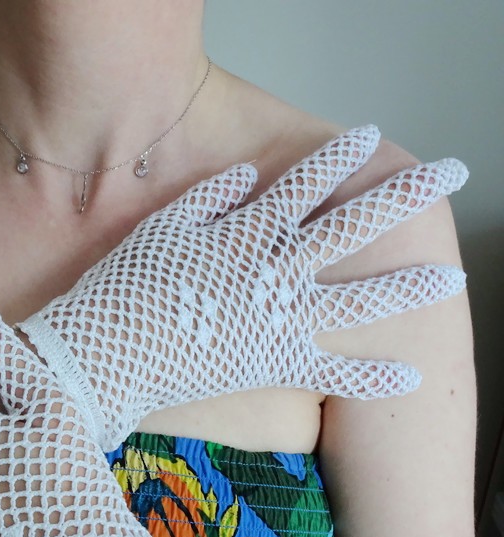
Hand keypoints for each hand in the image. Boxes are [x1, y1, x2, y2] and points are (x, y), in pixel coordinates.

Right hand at [18, 125, 468, 449]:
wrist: (107, 352)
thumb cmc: (124, 288)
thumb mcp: (159, 229)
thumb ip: (207, 199)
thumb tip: (248, 178)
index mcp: (245, 232)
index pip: (304, 183)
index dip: (339, 158)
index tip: (368, 137)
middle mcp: (274, 271)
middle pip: (352, 226)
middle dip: (402, 196)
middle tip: (447, 175)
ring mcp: (279, 321)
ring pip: (359, 301)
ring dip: (407, 287)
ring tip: (451, 276)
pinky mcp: (273, 366)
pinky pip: (333, 374)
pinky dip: (371, 377)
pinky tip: (409, 376)